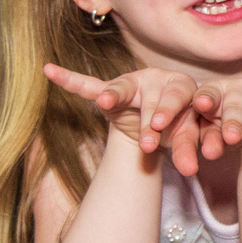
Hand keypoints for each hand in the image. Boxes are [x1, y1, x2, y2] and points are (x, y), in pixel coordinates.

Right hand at [43, 62, 200, 156]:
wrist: (159, 126)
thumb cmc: (177, 128)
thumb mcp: (184, 138)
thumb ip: (186, 150)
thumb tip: (191, 172)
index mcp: (183, 85)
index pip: (179, 99)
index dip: (170, 113)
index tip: (160, 127)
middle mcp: (159, 78)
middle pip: (154, 98)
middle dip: (150, 121)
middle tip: (148, 142)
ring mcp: (133, 82)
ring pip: (122, 91)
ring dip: (113, 98)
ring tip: (105, 102)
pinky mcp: (112, 89)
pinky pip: (89, 85)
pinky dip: (70, 80)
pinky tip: (50, 70)